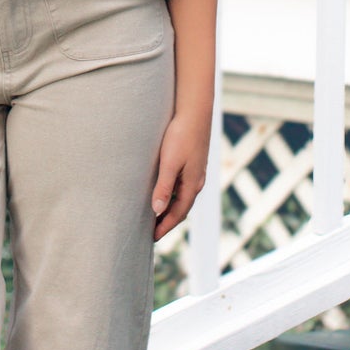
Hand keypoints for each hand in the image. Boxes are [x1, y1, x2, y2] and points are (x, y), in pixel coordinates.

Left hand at [152, 107, 211, 240]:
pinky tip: (164, 192)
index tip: (152, 238)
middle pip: (182, 208)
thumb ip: (163, 187)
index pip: (178, 213)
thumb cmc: (181, 135)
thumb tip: (157, 211)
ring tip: (156, 216)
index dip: (165, 226)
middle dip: (168, 221)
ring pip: (183, 197)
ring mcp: (196, 172)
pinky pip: (183, 186)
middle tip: (152, 232)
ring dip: (171, 208)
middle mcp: (197, 181)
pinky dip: (173, 196)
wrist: (195, 111)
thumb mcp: (169, 162)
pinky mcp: (193, 163)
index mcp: (192, 184)